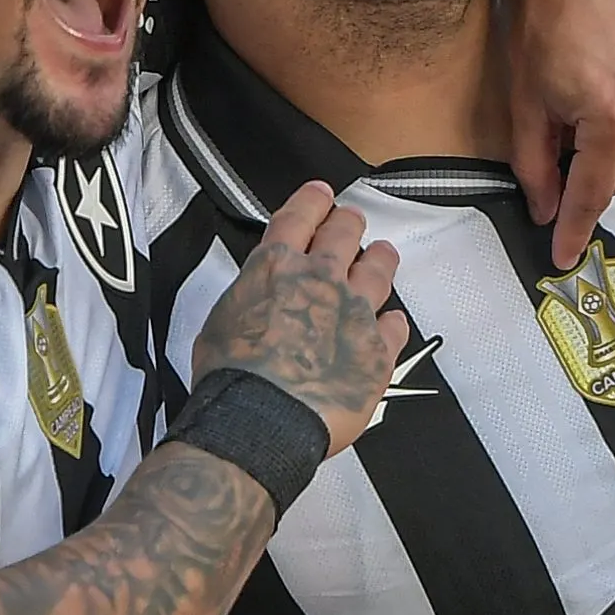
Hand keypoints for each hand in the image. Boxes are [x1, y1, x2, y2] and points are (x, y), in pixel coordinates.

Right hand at [191, 182, 410, 455]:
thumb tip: (260, 301)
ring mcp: (355, 311)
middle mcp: (320, 279)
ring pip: (378, 269)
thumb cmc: (230, 378)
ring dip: (380, 257)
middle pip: (344, 233)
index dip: (312, 200)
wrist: (261, 421)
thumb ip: (250, 298)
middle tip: (351, 223)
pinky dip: (391, 322)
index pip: (299, 216)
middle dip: (348, 223)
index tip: (321, 193)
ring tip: (384, 253)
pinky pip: (394, 325)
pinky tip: (391, 322)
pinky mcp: (378, 349)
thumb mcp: (220, 322)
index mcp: (275, 268)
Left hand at [504, 0, 614, 268]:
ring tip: (588, 95)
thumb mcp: (525, 101)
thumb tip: (548, 211)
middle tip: (561, 141)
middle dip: (591, 170)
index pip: (595, 192)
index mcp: (614, 115)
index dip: (575, 228)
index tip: (564, 257)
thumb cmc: (542, 23)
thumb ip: (536, 166)